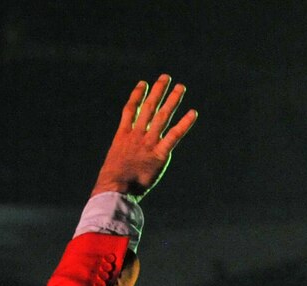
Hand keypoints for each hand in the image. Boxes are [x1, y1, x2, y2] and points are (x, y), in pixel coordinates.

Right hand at [93, 75, 197, 199]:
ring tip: (180, 87)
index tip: (143, 83)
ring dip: (173, 100)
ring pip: (162, 116)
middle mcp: (137, 134)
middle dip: (158, 91)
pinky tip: (193, 113)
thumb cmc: (113, 181)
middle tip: (166, 77)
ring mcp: (148, 143)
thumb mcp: (114, 161)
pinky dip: (184, 124)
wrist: (115, 188)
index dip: (137, 95)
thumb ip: (123, 153)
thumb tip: (126, 157)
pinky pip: (174, 136)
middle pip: (148, 107)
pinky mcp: (160, 154)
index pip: (131, 109)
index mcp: (123, 134)